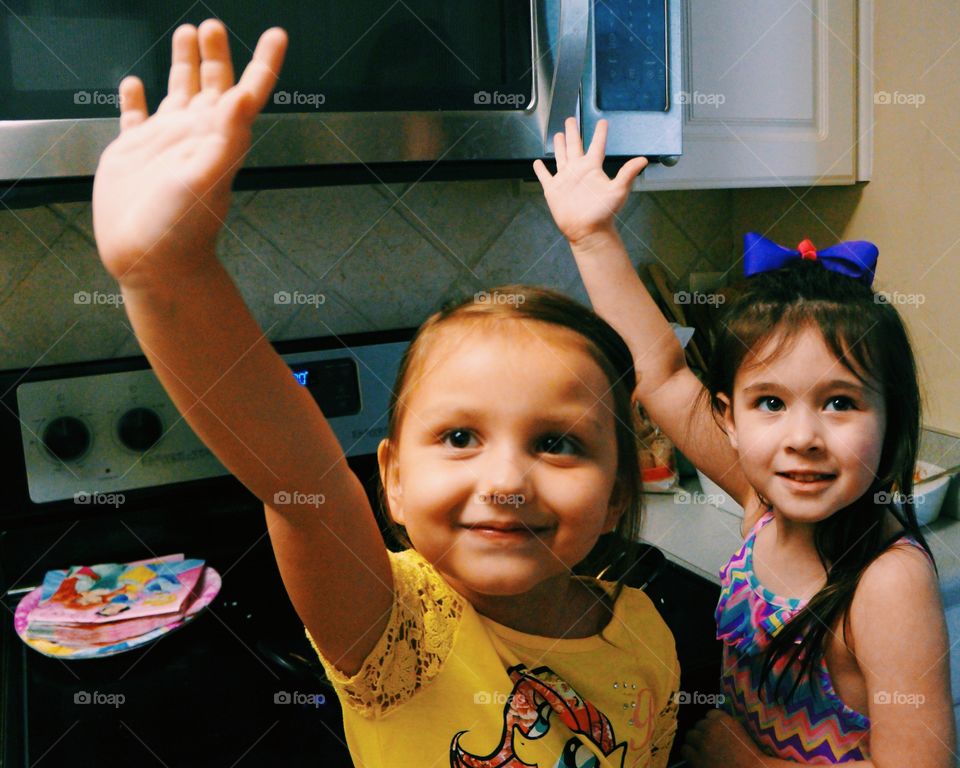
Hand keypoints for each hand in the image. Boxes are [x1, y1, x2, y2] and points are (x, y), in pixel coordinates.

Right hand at [92, 19, 286, 284]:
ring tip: (185, 32)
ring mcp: (165, 143)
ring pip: (178, 93)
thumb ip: (228, 137)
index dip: (264, 62)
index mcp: (219, 137)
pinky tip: (134, 83)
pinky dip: (135, 99)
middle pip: (212, 83)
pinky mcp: (133, 155)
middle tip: (212, 24)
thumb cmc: (183, 228)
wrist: (151, 263)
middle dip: (215, 53)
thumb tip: (247, 96)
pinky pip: (136, 118)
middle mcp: (195, 135)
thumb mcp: (208, 177)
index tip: (277, 34)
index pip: (248, 91)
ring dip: (183, 64)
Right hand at [532, 117, 647, 248]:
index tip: (602, 122)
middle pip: (575, 145)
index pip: (597, 145)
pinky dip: (541, 170)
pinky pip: (545, 176)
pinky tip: (537, 163)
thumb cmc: (603, 212)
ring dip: (559, 146)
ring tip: (558, 135)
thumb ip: (628, 174)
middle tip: (571, 119)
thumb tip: (643, 159)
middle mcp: (578, 170)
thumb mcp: (618, 191)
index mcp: (592, 168)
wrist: (587, 230)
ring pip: (561, 157)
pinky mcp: (553, 190)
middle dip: (573, 132)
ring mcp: (565, 179)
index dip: (600, 133)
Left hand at [681, 708, 765, 767]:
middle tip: (710, 743)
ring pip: (690, 735)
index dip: (713, 723)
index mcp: (725, 721)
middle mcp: (711, 729)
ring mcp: (703, 743)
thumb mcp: (746, 736)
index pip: (711, 714)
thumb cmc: (756, 759)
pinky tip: (696, 759)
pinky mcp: (697, 759)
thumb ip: (732, 727)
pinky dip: (689, 754)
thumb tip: (725, 722)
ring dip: (695, 742)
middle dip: (703, 733)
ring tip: (701, 750)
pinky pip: (685, 750)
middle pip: (699, 724)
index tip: (717, 731)